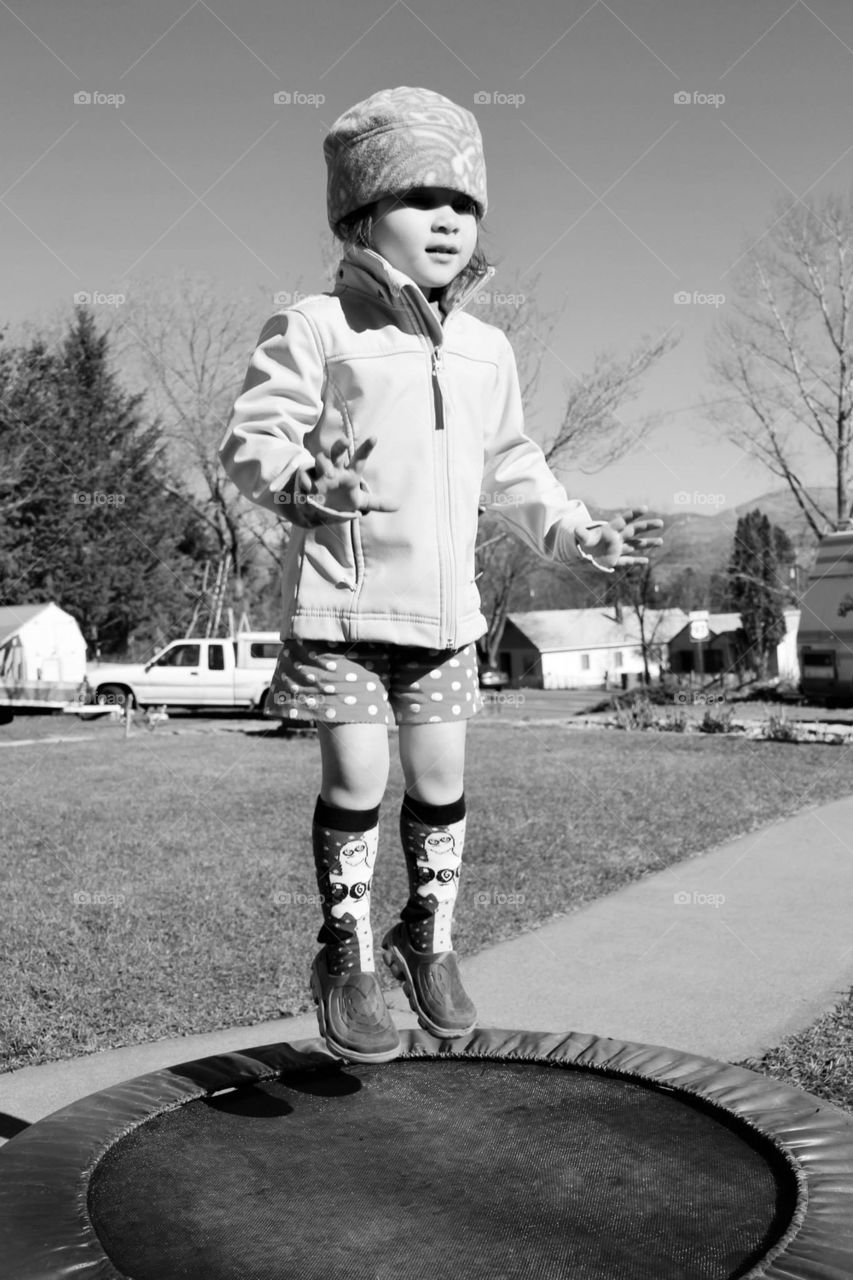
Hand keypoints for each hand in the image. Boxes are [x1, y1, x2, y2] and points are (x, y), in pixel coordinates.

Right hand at [276, 437, 398, 526]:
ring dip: (324, 463)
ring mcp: (319, 475)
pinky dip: (305, 480)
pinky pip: (304, 476)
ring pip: (320, 460)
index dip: (366, 448)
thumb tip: (398, 506)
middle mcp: (335, 470)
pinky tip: (309, 488)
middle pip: (336, 452)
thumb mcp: (359, 502)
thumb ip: (377, 503)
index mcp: (349, 473)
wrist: (321, 508)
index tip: (374, 438)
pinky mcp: (306, 483)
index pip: (359, 459)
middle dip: (340, 445)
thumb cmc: (341, 499)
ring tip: (329, 473)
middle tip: (346, 442)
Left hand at [576, 507, 663, 569]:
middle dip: (647, 526)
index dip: (634, 514)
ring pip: (635, 545)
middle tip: (660, 522)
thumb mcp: (582, 537)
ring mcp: (618, 549)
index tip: (645, 508)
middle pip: (635, 530)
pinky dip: (636, 562)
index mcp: (610, 529)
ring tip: (661, 541)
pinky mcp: (615, 560)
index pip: (624, 520)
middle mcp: (617, 538)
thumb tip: (576, 530)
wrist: (583, 552)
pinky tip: (646, 561)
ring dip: (648, 543)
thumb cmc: (584, 542)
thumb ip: (581, 533)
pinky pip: (628, 561)